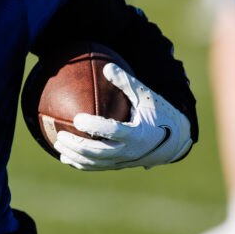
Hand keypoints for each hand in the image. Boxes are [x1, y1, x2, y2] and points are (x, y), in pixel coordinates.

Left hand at [53, 64, 192, 169]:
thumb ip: (127, 82)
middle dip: (77, 145)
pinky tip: (66, 157)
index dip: (93, 126)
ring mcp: (125, 161)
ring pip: (95, 163)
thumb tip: (107, 66)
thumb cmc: (160, 114)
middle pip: (99, 152)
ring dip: (75, 156)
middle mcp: (131, 151)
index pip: (112, 131)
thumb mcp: (147, 96)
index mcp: (138, 134)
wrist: (176, 140)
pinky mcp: (121, 166)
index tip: (77, 118)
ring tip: (58, 144)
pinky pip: (97, 167)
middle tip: (61, 135)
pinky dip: (81, 164)